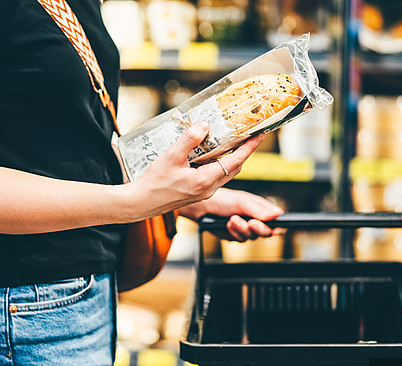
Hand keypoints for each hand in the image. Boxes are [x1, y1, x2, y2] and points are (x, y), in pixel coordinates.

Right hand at [123, 122, 264, 220]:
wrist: (141, 203)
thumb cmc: (154, 183)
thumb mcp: (171, 156)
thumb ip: (189, 140)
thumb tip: (205, 126)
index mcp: (205, 180)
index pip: (236, 161)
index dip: (250, 147)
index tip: (260, 135)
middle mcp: (209, 188)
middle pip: (235, 168)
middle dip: (245, 151)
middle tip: (250, 135)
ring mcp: (204, 192)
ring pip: (226, 173)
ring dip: (232, 158)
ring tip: (234, 141)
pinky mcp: (198, 193)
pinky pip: (216, 177)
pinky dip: (220, 164)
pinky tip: (212, 154)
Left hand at [179, 188, 284, 241]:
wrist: (205, 207)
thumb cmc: (225, 200)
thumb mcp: (243, 202)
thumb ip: (259, 210)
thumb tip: (277, 214)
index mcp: (262, 210)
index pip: (277, 221)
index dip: (279, 227)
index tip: (276, 229)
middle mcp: (256, 221)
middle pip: (266, 232)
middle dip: (258, 228)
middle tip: (251, 223)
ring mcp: (246, 230)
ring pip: (251, 236)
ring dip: (241, 228)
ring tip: (232, 219)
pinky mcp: (236, 237)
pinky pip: (239, 239)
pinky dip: (233, 232)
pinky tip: (227, 224)